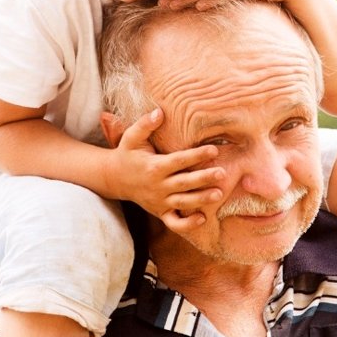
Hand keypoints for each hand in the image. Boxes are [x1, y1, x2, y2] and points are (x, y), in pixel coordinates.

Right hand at [109, 108, 224, 230]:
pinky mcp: (160, 212)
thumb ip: (145, 124)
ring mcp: (159, 201)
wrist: (114, 178)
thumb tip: (159, 111)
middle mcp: (158, 185)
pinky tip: (202, 219)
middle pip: (184, 183)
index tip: (214, 149)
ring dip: (201, 200)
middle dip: (203, 178)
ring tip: (219, 194)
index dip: (196, 155)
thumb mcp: (132, 137)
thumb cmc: (127, 154)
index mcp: (154, 166)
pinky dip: (187, 225)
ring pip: (183, 202)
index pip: (178, 161)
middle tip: (222, 173)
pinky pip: (174, 223)